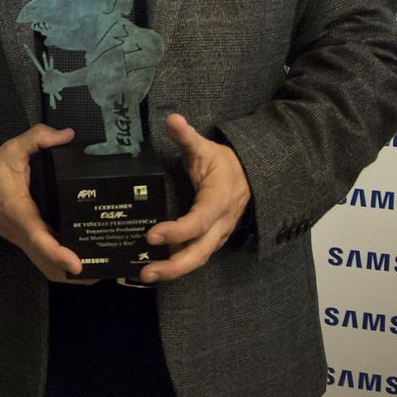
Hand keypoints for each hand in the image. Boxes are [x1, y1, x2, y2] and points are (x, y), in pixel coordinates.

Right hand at [0, 124, 94, 283]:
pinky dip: (65, 268)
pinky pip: (46, 263)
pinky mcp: (28, 244)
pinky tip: (88, 260)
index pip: (37, 238)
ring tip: (104, 268)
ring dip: (72, 275)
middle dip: (75, 273)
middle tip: (106, 269)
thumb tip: (68, 135)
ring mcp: (25, 243)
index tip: (77, 264)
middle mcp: (22, 235)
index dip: (57, 253)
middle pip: (48, 265)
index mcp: (19, 212)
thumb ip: (37, 138)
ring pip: (48, 269)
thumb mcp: (11, 149)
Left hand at [138, 114, 250, 282]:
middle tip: (146, 273)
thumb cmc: (224, 162)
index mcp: (219, 200)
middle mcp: (221, 223)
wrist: (250, 176)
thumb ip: (187, 137)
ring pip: (198, 258)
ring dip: (174, 270)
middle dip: (174, 266)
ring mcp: (218, 235)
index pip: (199, 221)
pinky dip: (177, 265)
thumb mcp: (206, 147)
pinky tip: (155, 269)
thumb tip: (172, 119)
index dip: (177, 231)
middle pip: (200, 252)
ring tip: (146, 276)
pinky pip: (196, 256)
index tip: (151, 235)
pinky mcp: (212, 240)